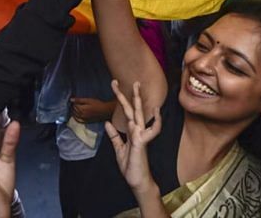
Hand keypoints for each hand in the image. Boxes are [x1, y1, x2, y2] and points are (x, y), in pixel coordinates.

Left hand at [71, 97, 116, 122]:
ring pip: (75, 116)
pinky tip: (76, 116)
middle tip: (75, 103)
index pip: (74, 106)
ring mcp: (84, 119)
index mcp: (81, 109)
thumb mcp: (88, 100)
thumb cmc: (97, 104)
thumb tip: (71, 100)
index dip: (74, 102)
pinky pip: (79, 121)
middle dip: (73, 107)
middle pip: (74, 111)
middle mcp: (81, 115)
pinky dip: (76, 118)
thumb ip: (79, 100)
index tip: (75, 100)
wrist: (105, 111)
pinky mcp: (86, 122)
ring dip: (74, 112)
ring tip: (75, 108)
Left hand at [105, 80, 161, 195]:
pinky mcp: (141, 144)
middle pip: (133, 109)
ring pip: (138, 116)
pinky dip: (150, 123)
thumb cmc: (130, 165)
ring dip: (137, 102)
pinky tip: (152, 113)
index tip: (115, 85)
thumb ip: (114, 135)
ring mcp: (140, 136)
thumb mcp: (118, 148)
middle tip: (130, 81)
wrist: (137, 180)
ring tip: (136, 89)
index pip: (126, 111)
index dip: (121, 98)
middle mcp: (138, 131)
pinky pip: (147, 131)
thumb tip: (108, 123)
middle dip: (131, 94)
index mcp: (132, 131)